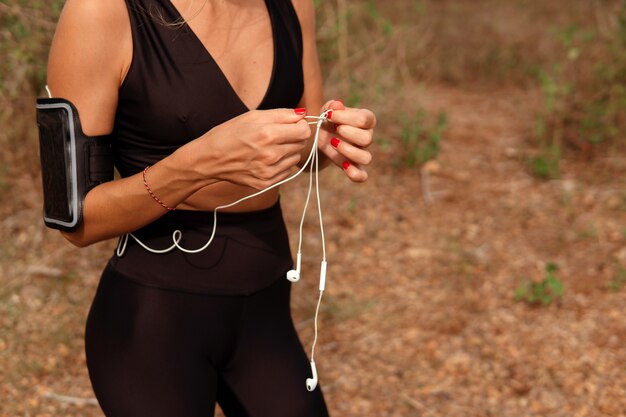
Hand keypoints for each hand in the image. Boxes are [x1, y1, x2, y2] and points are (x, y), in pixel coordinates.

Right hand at [187, 109, 311, 189]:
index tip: (290, 125)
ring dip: (287, 151)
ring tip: (269, 148)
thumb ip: (281, 114)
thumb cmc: (229, 134)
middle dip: (293, 137)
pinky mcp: (266, 183)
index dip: (299, 125)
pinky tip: (265, 160)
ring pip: (296, 158)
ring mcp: (269, 171)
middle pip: (301, 144)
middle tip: (276, 135)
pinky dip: (280, 164)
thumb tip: (303, 113)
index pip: (304, 131)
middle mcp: (271, 155)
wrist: (209, 160)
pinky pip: (287, 171)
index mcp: (267, 134)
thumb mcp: (252, 117)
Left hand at [318, 100, 375, 181]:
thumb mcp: (328, 109)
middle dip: (348, 133)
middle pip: (367, 139)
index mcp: (366, 120)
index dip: (346, 117)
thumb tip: (337, 105)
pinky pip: (361, 176)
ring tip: (334, 143)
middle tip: (335, 129)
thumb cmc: (329, 120)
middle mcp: (367, 137)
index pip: (365, 119)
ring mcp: (361, 153)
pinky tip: (343, 165)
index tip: (330, 116)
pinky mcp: (354, 167)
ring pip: (366, 158)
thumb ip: (332, 106)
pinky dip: (354, 173)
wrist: (320, 135)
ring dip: (348, 151)